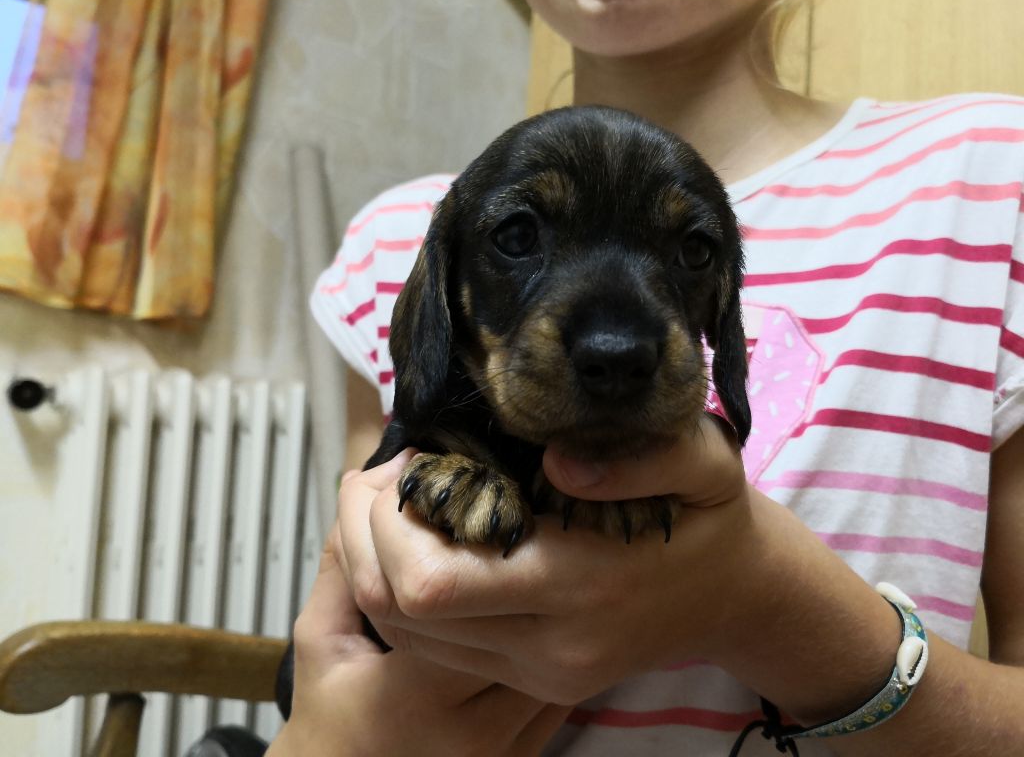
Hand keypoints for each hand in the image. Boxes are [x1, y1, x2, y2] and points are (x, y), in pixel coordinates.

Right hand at [268, 457, 568, 756]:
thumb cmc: (329, 707)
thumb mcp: (318, 636)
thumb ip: (342, 563)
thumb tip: (378, 479)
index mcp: (413, 694)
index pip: (463, 602)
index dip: (473, 549)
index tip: (472, 513)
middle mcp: (469, 730)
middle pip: (520, 625)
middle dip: (520, 574)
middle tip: (519, 529)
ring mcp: (504, 751)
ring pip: (546, 658)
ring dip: (542, 612)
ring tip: (532, 569)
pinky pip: (557, 694)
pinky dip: (548, 652)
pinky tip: (539, 618)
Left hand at [335, 418, 755, 705]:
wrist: (736, 595)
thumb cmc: (711, 517)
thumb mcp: (706, 465)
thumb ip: (645, 460)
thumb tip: (559, 464)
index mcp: (582, 586)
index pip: (431, 583)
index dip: (388, 524)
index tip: (411, 462)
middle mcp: (551, 647)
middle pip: (400, 613)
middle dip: (363, 537)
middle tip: (387, 477)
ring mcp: (540, 672)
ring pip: (405, 636)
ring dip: (375, 564)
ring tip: (397, 502)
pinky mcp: (535, 679)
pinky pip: (434, 649)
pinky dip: (403, 596)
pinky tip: (423, 543)